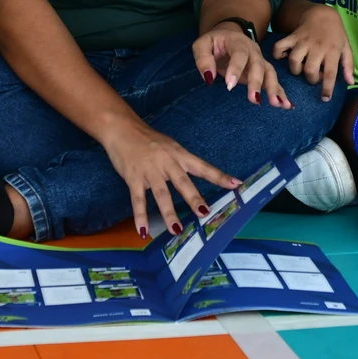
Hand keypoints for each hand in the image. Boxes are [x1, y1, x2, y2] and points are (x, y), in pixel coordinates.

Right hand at [102, 120, 241, 238]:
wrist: (121, 127)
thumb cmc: (147, 139)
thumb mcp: (168, 146)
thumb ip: (179, 163)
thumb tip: (190, 183)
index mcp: (179, 154)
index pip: (202, 167)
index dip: (219, 176)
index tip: (236, 184)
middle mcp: (167, 162)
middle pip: (183, 182)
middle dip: (194, 198)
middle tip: (204, 213)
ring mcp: (149, 171)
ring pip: (161, 194)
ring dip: (169, 213)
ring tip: (176, 230)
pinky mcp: (133, 177)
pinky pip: (138, 200)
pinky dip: (140, 217)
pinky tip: (143, 231)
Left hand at [192, 24, 290, 107]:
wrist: (228, 35)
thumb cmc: (214, 42)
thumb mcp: (202, 45)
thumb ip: (203, 58)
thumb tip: (208, 77)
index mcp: (237, 41)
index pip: (239, 54)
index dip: (236, 69)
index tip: (229, 86)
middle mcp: (252, 50)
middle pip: (258, 65)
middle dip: (257, 82)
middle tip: (254, 99)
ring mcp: (260, 60)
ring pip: (270, 73)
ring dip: (274, 89)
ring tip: (278, 104)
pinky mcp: (262, 71)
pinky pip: (273, 81)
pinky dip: (281, 93)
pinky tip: (287, 105)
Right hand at [271, 5, 353, 101]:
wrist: (322, 14)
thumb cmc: (336, 34)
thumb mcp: (346, 48)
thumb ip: (348, 65)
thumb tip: (350, 83)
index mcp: (332, 50)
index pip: (330, 73)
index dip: (327, 88)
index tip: (325, 98)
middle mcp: (317, 47)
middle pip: (309, 70)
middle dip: (311, 79)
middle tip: (314, 76)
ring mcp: (303, 41)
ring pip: (294, 61)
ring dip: (296, 70)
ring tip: (301, 68)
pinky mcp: (291, 37)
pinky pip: (279, 47)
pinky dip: (278, 54)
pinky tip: (284, 57)